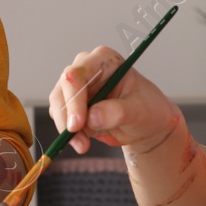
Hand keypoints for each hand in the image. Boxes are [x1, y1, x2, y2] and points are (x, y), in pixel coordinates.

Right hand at [50, 47, 178, 153]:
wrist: (144, 123)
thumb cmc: (146, 109)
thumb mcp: (139, 111)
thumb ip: (118, 112)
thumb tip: (92, 117)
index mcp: (104, 60)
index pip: (78, 73)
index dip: (74, 99)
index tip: (78, 124)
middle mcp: (86, 68)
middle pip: (63, 89)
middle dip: (68, 117)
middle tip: (80, 142)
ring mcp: (76, 85)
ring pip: (58, 104)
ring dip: (67, 129)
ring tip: (84, 145)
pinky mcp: (71, 102)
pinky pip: (60, 117)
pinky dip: (68, 133)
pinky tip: (83, 141)